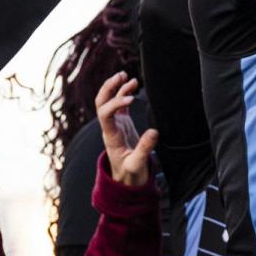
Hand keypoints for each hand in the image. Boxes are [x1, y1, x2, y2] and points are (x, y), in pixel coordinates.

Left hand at [95, 72, 157, 187]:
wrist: (127, 180)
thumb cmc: (131, 174)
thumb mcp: (138, 164)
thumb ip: (144, 148)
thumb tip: (154, 132)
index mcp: (111, 136)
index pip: (105, 114)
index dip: (115, 103)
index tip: (133, 99)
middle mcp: (110, 127)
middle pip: (100, 103)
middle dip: (108, 88)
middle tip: (121, 76)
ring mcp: (116, 124)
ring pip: (109, 100)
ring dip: (115, 87)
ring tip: (126, 75)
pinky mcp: (123, 123)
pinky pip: (120, 104)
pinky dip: (125, 92)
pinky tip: (133, 84)